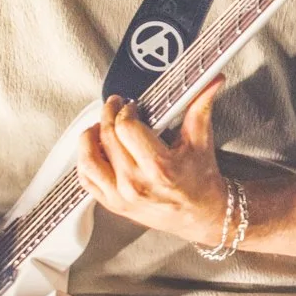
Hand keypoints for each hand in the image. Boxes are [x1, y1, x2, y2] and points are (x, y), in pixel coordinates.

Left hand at [75, 79, 230, 246]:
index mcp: (160, 167)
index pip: (126, 128)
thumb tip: (210, 80)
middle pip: (107, 138)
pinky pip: (86, 179)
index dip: (125, 111)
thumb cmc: (201, 180)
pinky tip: (97, 149)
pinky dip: (86, 160)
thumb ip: (201, 106)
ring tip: (100, 127)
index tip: (131, 105)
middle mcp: (137, 184)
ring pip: (89, 159)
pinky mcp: (113, 205)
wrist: (202, 214)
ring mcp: (122, 197)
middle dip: (108, 115)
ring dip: (89, 138)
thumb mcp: (201, 141)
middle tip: (114, 106)